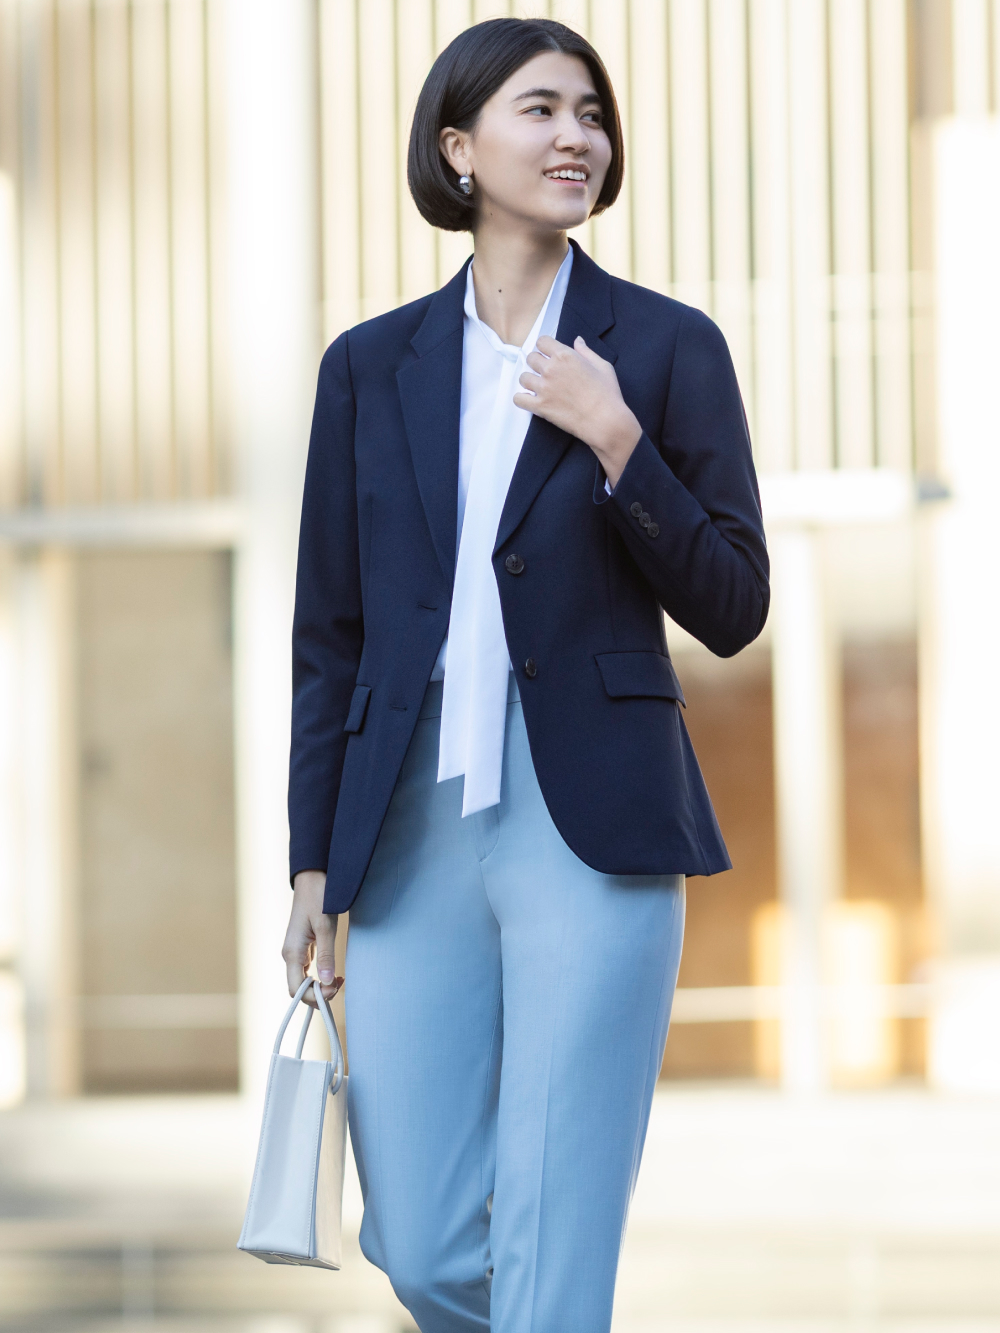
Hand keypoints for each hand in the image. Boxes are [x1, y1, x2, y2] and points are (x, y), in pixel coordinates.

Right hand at [283, 870, 342, 1007]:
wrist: (312, 877)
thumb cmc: (318, 897)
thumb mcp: (325, 926)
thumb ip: (326, 955)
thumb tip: (327, 982)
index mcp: (292, 952)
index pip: (296, 989)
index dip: (314, 996)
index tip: (334, 989)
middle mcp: (290, 954)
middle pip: (298, 987)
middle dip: (318, 993)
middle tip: (340, 985)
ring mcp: (295, 950)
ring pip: (303, 979)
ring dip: (319, 985)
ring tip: (340, 980)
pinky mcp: (302, 945)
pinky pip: (307, 969)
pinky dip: (319, 975)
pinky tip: (333, 972)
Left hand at [513, 335, 641, 488]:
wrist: (605, 420)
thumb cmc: (607, 393)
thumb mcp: (603, 366)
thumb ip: (586, 351)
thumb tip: (577, 340)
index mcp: (565, 356)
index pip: (542, 342)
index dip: (545, 347)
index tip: (548, 354)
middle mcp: (551, 369)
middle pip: (530, 358)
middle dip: (537, 363)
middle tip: (545, 373)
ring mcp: (543, 388)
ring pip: (523, 378)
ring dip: (530, 381)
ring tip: (539, 388)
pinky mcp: (540, 407)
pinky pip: (518, 399)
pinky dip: (522, 399)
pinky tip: (531, 401)